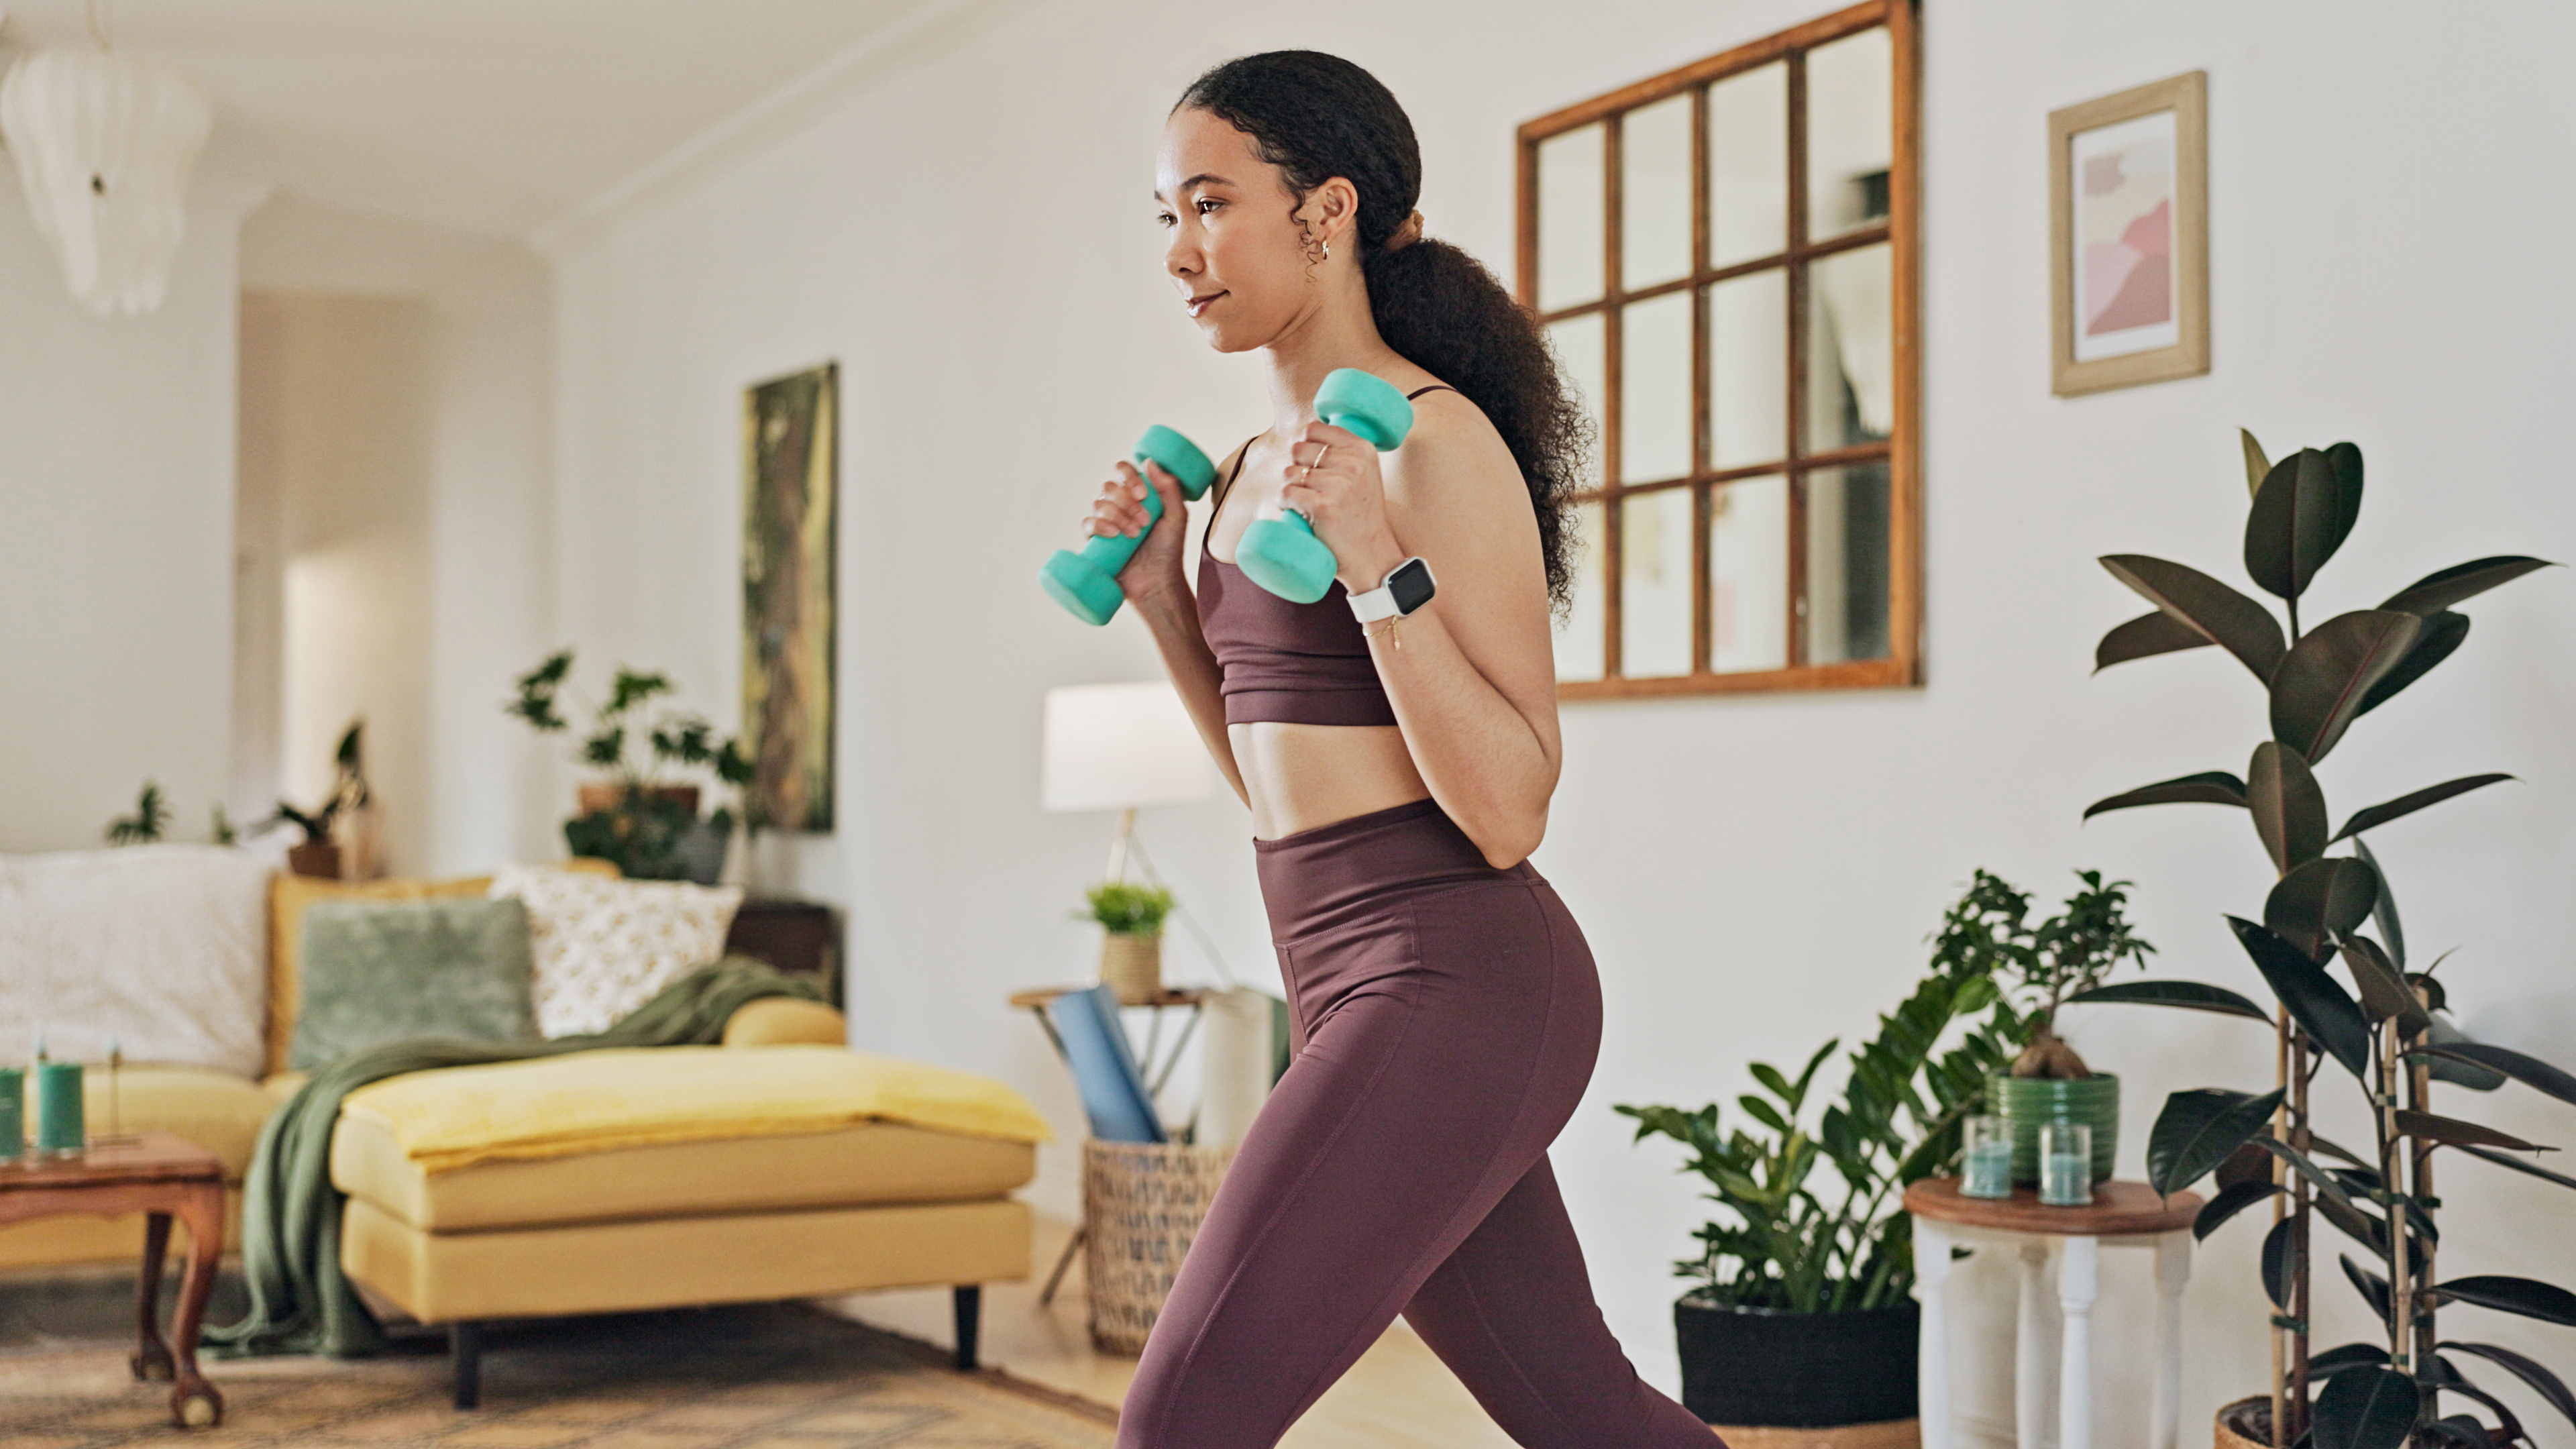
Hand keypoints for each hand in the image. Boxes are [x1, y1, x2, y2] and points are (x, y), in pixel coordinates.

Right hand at [1080, 458, 1189, 605]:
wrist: (1158, 581)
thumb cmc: (1169, 550)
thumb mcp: (1176, 517)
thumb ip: (1169, 488)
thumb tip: (1149, 462)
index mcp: (1137, 495)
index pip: (1123, 471)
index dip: (1129, 476)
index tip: (1143, 494)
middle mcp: (1119, 505)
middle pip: (1109, 486)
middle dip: (1126, 502)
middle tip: (1145, 521)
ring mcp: (1106, 522)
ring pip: (1099, 503)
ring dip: (1118, 516)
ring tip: (1134, 534)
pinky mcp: (1095, 540)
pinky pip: (1087, 523)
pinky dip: (1100, 525)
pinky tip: (1113, 534)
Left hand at [1275, 420, 1406, 591]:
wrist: (1372, 554)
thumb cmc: (1361, 514)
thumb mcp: (1365, 473)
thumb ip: (1344, 451)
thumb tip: (1307, 432)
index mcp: (1363, 449)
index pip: (1314, 429)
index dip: (1304, 445)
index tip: (1311, 464)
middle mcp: (1353, 463)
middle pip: (1298, 449)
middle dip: (1296, 467)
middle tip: (1308, 488)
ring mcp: (1339, 485)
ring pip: (1289, 472)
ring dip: (1290, 488)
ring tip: (1306, 503)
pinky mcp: (1323, 506)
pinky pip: (1286, 492)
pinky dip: (1285, 503)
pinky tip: (1298, 512)